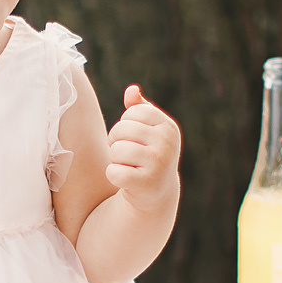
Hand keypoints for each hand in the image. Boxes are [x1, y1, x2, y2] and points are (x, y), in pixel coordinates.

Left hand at [105, 84, 181, 209]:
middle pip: (121, 130)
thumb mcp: (148, 129)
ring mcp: (159, 163)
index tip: (132, 138)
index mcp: (168, 126)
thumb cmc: (148, 154)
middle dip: (116, 142)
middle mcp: (167, 143)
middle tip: (126, 154)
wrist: (156, 192)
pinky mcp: (146, 183)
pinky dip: (113, 175)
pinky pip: (114, 172)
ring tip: (127, 165)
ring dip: (115, 159)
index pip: (131, 112)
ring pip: (116, 150)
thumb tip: (131, 90)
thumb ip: (139, 107)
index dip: (124, 125)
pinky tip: (125, 179)